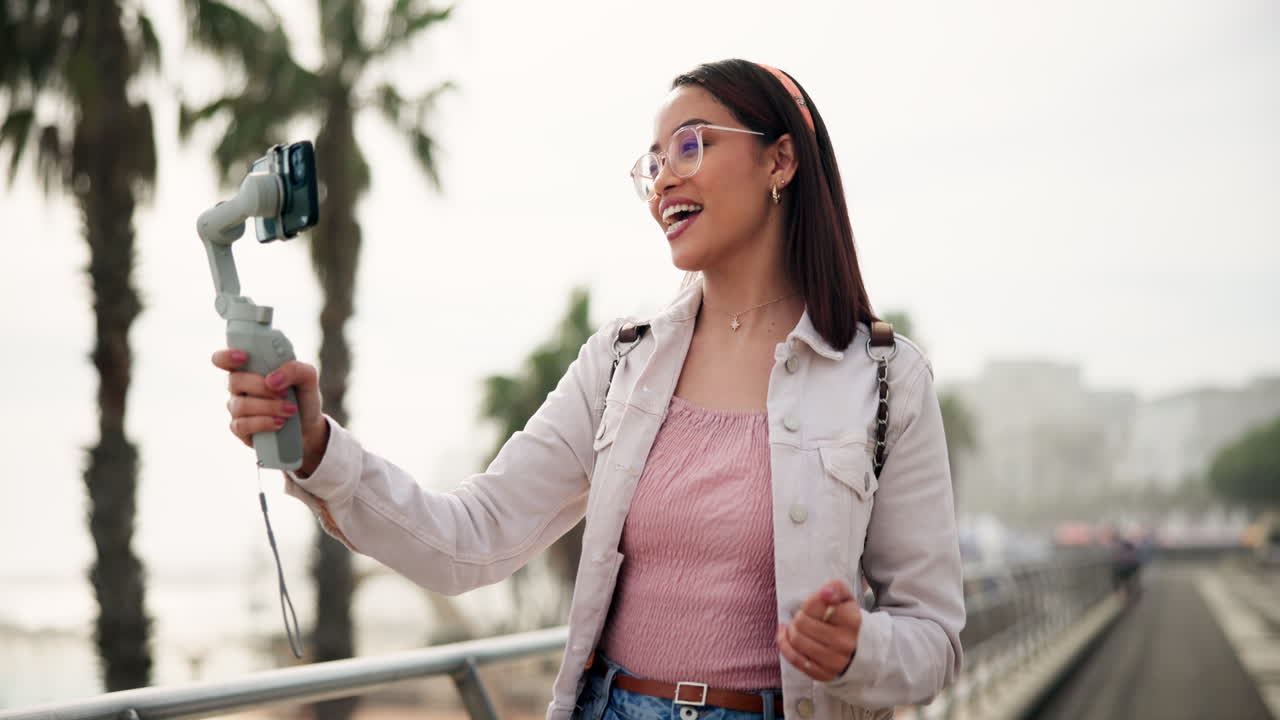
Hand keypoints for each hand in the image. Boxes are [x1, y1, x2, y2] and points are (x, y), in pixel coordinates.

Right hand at [211, 349, 328, 474]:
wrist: (309, 426)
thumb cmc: (302, 396)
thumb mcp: (308, 377)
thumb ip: (295, 369)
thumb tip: (272, 380)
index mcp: (249, 368)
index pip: (223, 359)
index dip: (227, 356)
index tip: (244, 357)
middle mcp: (238, 387)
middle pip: (234, 381)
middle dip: (261, 386)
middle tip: (286, 393)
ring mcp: (237, 408)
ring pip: (241, 405)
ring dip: (269, 407)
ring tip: (291, 410)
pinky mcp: (240, 429)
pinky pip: (242, 425)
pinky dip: (264, 423)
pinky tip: (280, 423)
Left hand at [776, 580, 860, 681]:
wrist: (858, 649)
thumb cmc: (846, 619)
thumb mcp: (845, 598)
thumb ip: (836, 588)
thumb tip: (825, 592)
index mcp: (851, 620)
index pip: (814, 605)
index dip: (808, 602)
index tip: (812, 605)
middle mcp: (844, 642)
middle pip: (802, 623)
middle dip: (798, 617)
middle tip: (802, 617)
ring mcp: (835, 661)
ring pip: (797, 641)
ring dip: (791, 631)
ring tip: (796, 627)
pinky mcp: (824, 674)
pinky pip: (796, 660)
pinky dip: (785, 646)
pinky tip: (785, 636)